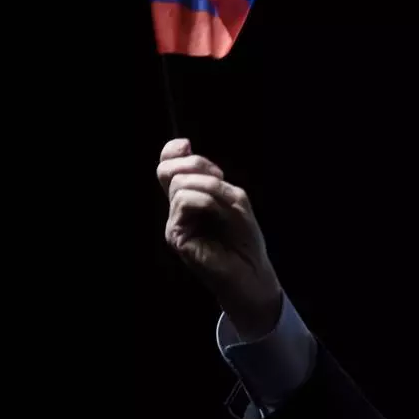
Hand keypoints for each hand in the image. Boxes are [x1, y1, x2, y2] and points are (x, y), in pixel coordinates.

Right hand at [157, 138, 282, 340]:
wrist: (251, 272)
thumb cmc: (244, 238)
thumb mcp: (234, 198)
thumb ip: (211, 178)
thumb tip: (184, 149)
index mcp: (189, 197)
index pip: (168, 165)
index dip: (173, 151)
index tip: (188, 146)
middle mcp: (177, 209)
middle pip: (167, 170)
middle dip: (196, 166)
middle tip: (219, 180)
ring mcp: (174, 222)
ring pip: (180, 185)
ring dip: (211, 189)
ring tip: (226, 210)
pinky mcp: (175, 235)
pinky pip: (185, 201)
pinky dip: (208, 201)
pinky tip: (219, 215)